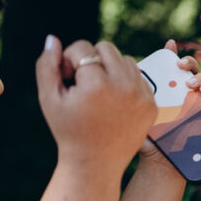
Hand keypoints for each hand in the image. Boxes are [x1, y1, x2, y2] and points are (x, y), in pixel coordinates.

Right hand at [37, 37, 155, 178]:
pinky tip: (112, 100)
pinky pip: (139, 77)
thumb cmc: (67, 129)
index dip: (69, 60)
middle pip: (107, 48)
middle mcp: (124, 87)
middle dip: (91, 59)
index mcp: (98, 84)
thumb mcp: (49, 98)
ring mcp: (142, 96)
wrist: (96, 162)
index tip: (67, 80)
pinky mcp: (152, 104)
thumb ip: (47, 65)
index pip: (83, 47)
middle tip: (82, 82)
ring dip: (110, 68)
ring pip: (126, 60)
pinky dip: (125, 82)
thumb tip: (53, 38)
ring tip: (97, 90)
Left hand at [137, 40, 200, 165]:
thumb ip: (135, 98)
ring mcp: (198, 104)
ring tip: (192, 85)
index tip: (170, 48)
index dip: (173, 54)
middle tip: (180, 66)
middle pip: (192, 71)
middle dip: (189, 63)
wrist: (162, 161)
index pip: (172, 67)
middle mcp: (185, 94)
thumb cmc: (147, 139)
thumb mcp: (138, 114)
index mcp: (168, 90)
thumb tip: (126, 76)